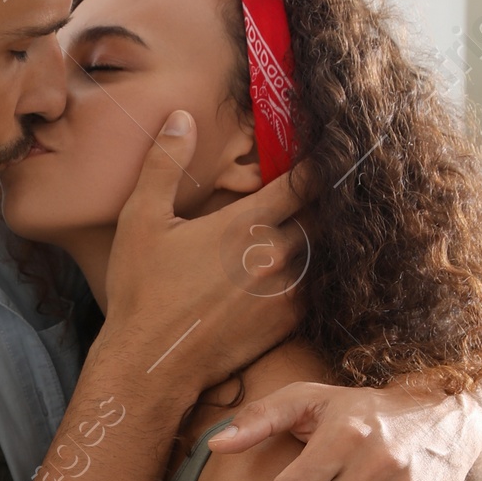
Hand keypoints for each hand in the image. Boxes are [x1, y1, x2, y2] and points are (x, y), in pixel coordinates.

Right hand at [100, 114, 303, 403]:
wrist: (152, 363)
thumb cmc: (142, 290)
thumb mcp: (142, 219)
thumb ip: (164, 164)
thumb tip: (181, 117)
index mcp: (245, 224)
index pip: (302, 182)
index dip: (320, 163)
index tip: (332, 149)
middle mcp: (275, 255)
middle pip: (323, 217)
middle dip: (330, 200)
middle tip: (339, 183)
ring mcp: (286, 292)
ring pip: (326, 254)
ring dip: (327, 238)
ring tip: (332, 223)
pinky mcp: (287, 323)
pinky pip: (320, 290)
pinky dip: (322, 274)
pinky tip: (318, 267)